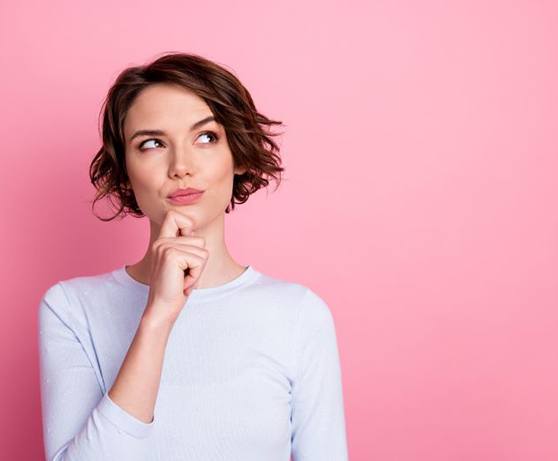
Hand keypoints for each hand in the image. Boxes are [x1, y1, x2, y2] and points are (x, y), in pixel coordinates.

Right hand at [142, 210, 208, 325]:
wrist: (162, 309)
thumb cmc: (175, 289)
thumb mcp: (182, 264)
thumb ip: (186, 246)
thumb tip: (196, 230)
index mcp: (162, 241)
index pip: (175, 215)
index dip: (188, 226)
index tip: (186, 251)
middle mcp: (161, 241)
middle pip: (199, 239)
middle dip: (199, 261)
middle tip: (183, 275)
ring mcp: (165, 247)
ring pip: (202, 251)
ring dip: (198, 270)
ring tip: (182, 279)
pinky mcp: (172, 255)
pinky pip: (200, 260)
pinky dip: (196, 275)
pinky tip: (182, 283)